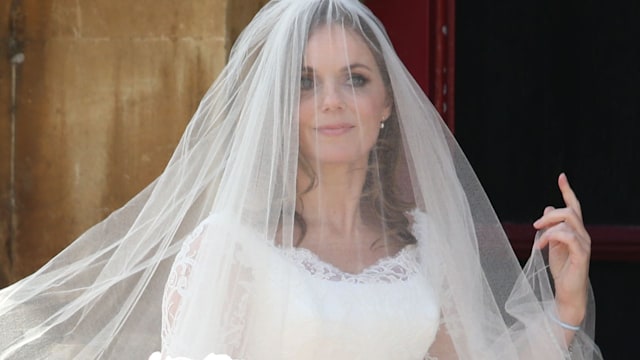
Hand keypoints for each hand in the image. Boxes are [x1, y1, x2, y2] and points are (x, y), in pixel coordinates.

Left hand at [533, 173, 590, 326]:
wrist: (567, 292)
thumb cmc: (561, 269)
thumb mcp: (552, 244)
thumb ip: (551, 227)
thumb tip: (549, 207)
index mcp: (576, 231)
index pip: (574, 207)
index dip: (567, 191)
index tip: (561, 176)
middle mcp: (583, 235)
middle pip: (569, 211)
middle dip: (549, 215)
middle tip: (535, 226)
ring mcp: (584, 244)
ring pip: (568, 222)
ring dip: (548, 228)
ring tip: (538, 241)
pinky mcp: (582, 255)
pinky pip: (568, 237)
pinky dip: (551, 237)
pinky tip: (541, 246)